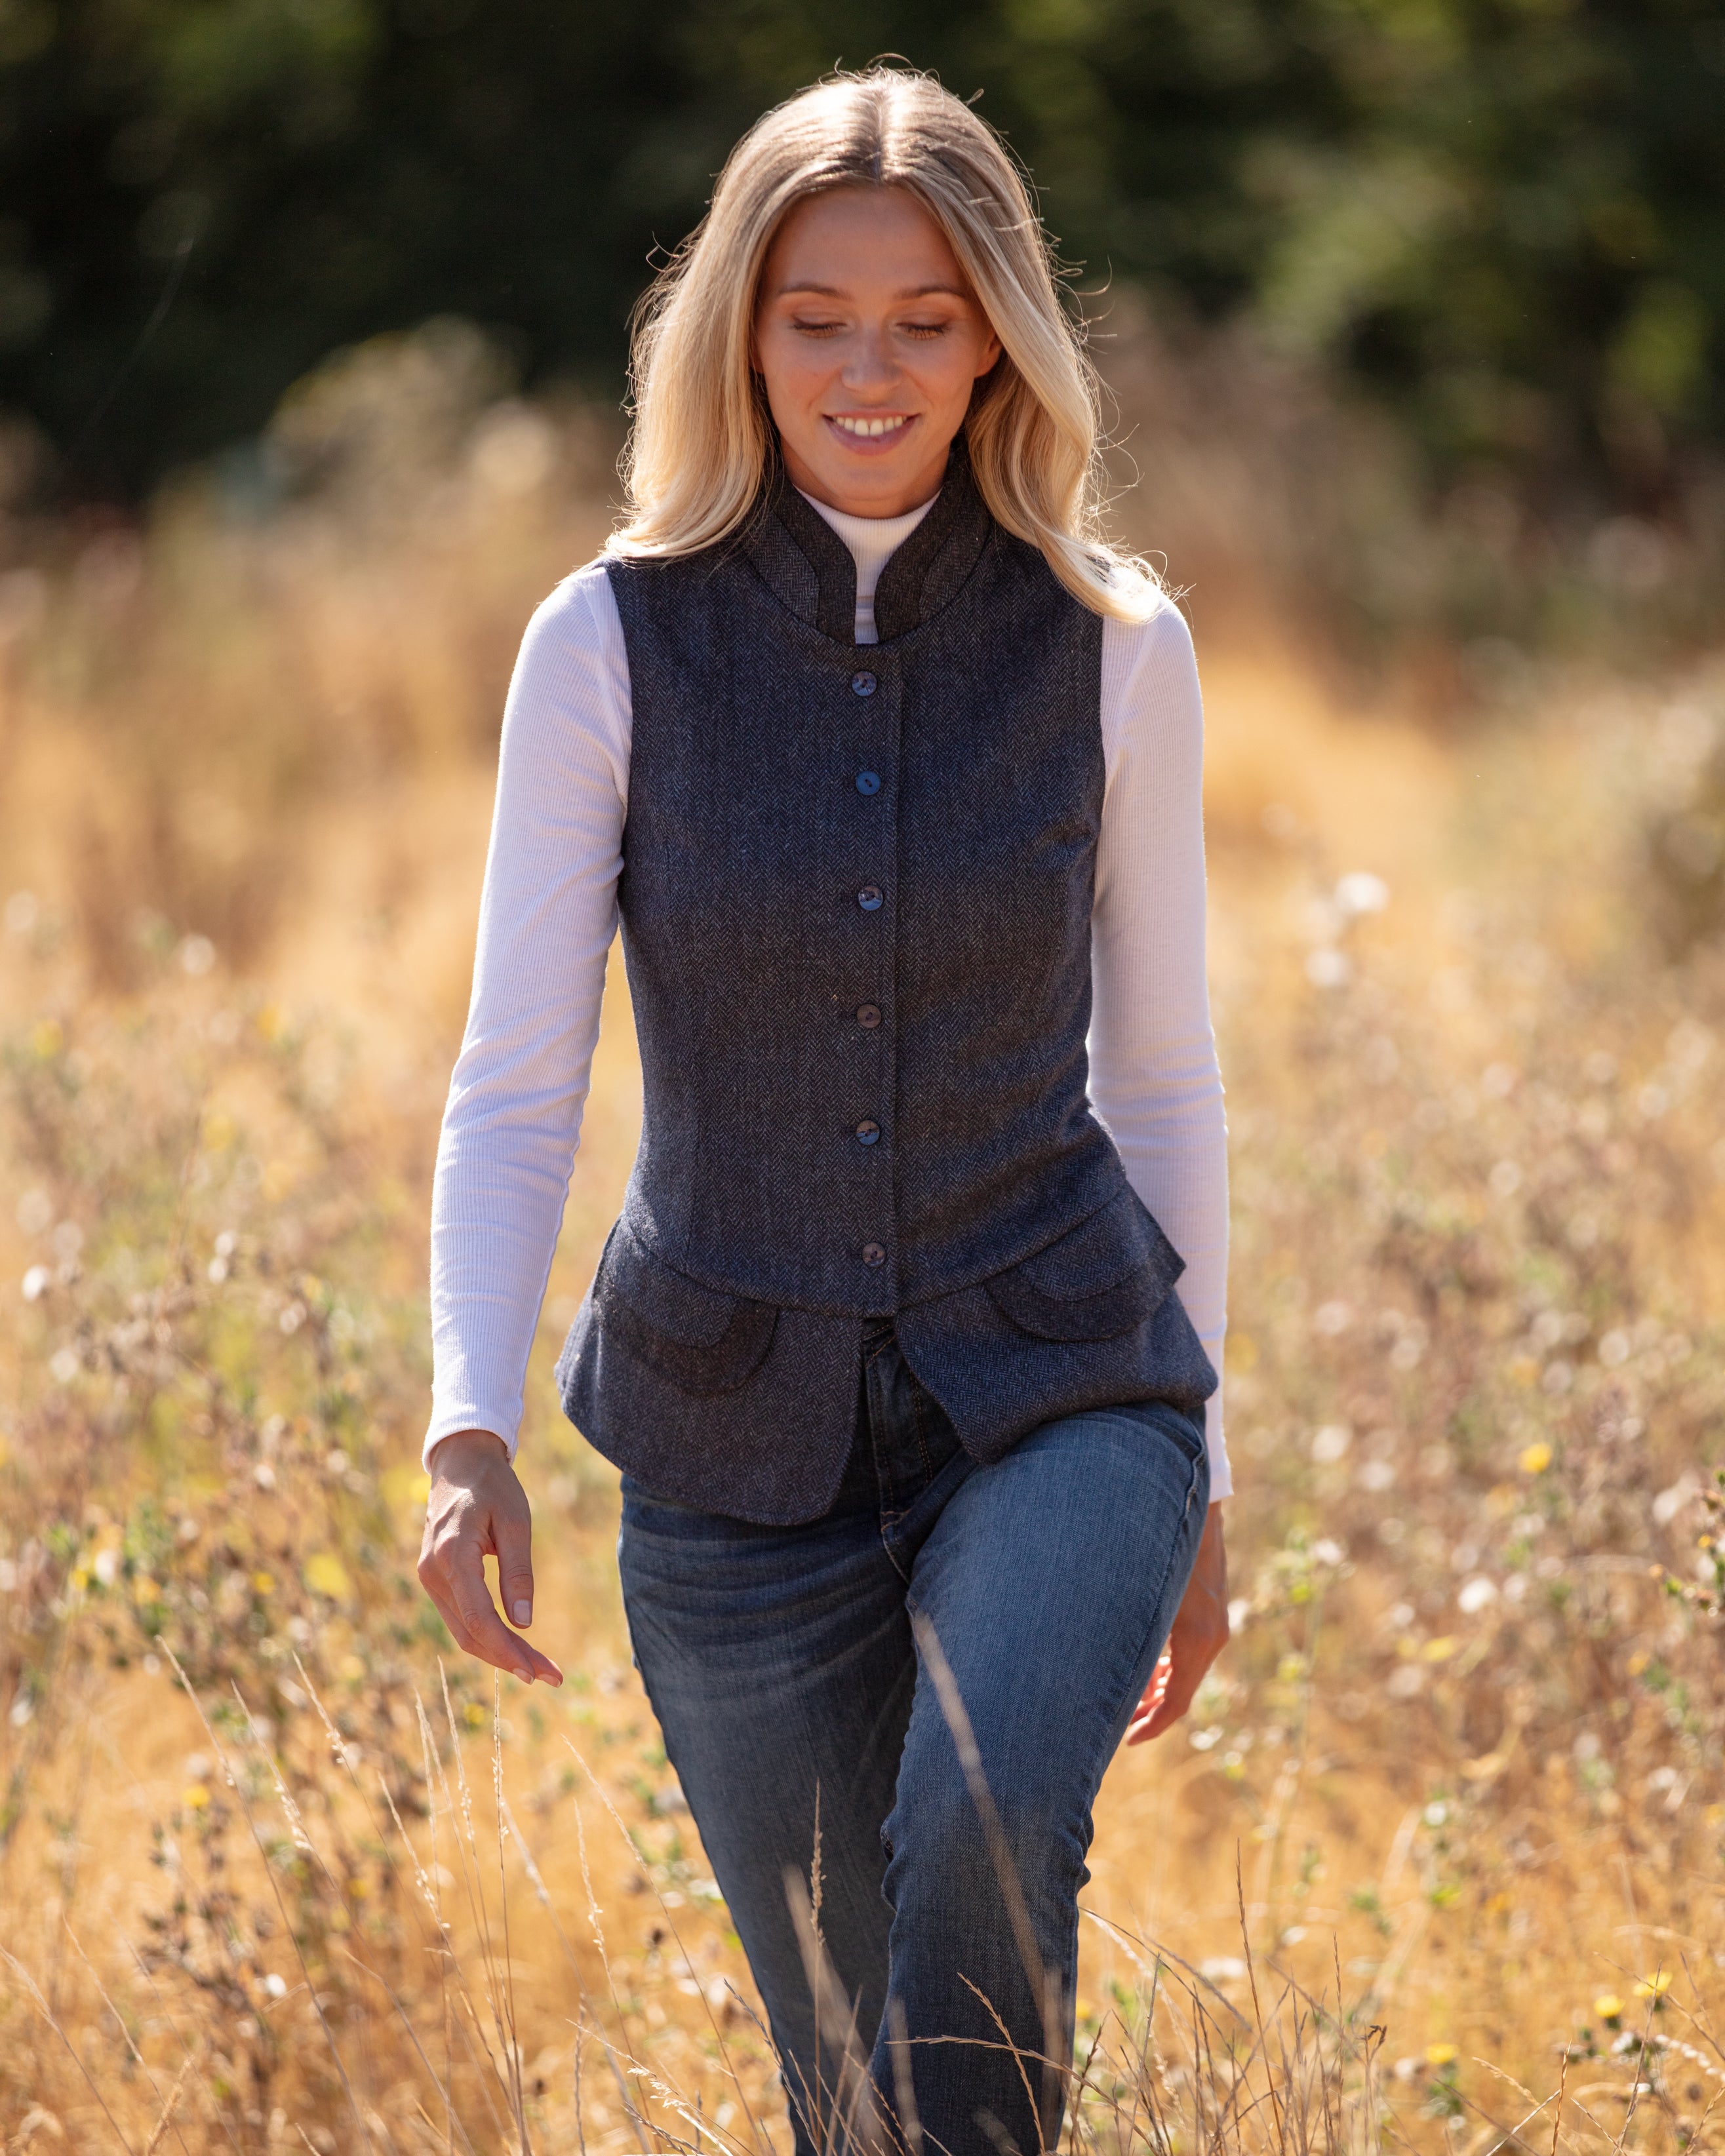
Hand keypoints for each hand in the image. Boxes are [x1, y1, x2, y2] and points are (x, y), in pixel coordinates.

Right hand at [418, 1431, 563, 1685]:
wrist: (459, 1462)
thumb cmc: (493, 1486)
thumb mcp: (516, 1521)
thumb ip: (518, 1571)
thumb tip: (524, 1622)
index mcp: (452, 1555)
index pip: (479, 1619)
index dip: (508, 1649)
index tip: (537, 1671)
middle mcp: (433, 1572)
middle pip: (471, 1632)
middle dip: (510, 1658)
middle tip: (550, 1676)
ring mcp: (429, 1577)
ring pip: (462, 1630)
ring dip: (498, 1652)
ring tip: (538, 1666)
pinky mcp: (434, 1578)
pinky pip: (459, 1617)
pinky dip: (485, 1635)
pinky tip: (513, 1644)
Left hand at [1125, 1502, 1227, 1744]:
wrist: (1193, 1508)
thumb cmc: (1160, 1549)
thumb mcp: (1142, 1599)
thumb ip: (1130, 1639)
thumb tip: (1105, 1676)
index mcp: (1196, 1639)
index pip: (1177, 1702)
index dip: (1152, 1725)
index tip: (1129, 1739)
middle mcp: (1212, 1637)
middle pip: (1183, 1691)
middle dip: (1152, 1711)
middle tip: (1122, 1726)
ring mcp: (1215, 1624)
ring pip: (1187, 1671)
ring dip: (1159, 1688)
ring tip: (1131, 1701)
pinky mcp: (1210, 1611)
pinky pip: (1190, 1651)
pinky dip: (1168, 1665)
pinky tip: (1147, 1666)